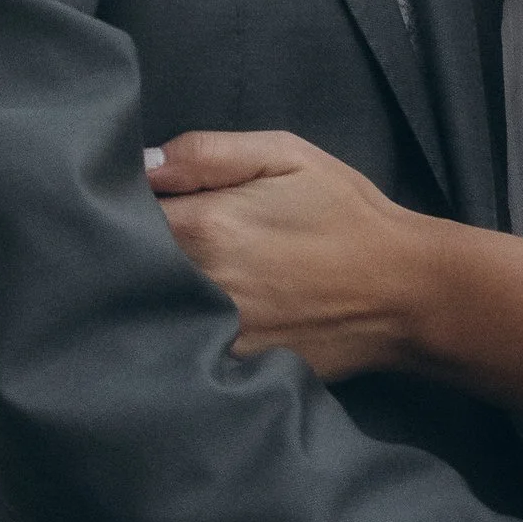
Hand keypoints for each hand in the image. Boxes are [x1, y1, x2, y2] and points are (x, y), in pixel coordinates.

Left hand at [147, 130, 433, 377]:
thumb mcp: (285, 155)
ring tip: (176, 278)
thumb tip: (143, 165)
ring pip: (151, 314)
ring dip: (151, 296)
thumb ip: (207, 152)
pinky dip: (180, 334)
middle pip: (128, 269)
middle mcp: (201, 287)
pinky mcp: (234, 369)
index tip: (132, 203)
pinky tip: (196, 320)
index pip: (122, 215)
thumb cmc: (346, 214)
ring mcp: (216, 336)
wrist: (403, 291)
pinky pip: (184, 350)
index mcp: (207, 227)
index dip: (118, 207)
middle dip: (127, 252)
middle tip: (151, 238)